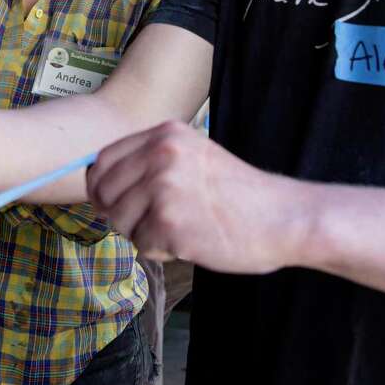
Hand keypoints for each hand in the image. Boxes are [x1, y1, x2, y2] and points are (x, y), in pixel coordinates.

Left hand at [87, 121, 301, 273]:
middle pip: (105, 191)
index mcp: (166, 134)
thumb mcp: (193, 156)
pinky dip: (162, 250)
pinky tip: (189, 241)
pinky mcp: (170, 223)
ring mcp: (165, 188)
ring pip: (120, 220)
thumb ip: (152, 160)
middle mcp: (161, 154)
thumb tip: (102, 183)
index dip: (101, 186)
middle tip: (149, 222)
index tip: (112, 201)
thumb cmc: (239, 194)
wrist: (283, 218)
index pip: (104, 159)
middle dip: (120, 212)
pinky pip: (142, 244)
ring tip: (178, 228)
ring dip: (143, 233)